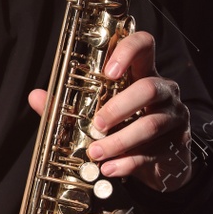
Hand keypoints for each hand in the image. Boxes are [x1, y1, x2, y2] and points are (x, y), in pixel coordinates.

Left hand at [26, 30, 193, 192]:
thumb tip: (36, 96)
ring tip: (95, 153)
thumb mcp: (102, 112)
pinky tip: (109, 168)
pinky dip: (126, 163)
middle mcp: (163, 90)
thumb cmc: (128, 126)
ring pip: (151, 123)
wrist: (164, 162)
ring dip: (119, 140)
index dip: (127, 51)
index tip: (107, 72)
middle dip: (118, 107)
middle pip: (148, 88)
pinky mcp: (176, 144)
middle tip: (96, 124)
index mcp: (143, 73)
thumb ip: (69, 104)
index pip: (144, 45)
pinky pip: (151, 153)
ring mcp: (173, 116)